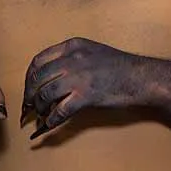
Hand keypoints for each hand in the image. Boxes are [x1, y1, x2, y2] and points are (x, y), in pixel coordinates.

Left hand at [22, 37, 145, 137]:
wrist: (142, 77)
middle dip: (29, 95)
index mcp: (72, 46)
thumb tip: (51, 79)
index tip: (29, 88)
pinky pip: (60, 110)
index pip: (38, 61)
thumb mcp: (91, 52)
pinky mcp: (85, 95)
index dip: (29, 78)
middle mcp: (72, 59)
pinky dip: (52, 120)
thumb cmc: (120, 67)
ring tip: (40, 115)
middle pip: (38, 78)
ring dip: (39, 108)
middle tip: (28, 106)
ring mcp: (78, 77)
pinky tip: (50, 124)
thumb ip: (70, 60)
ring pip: (45, 94)